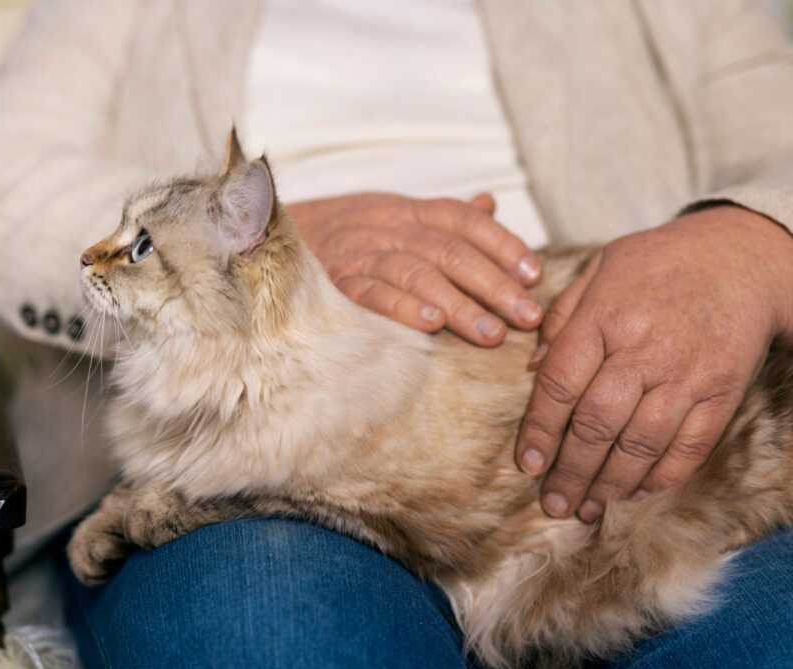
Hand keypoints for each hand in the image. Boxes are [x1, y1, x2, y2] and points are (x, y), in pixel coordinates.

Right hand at [287, 192, 543, 345]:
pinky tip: (431, 326)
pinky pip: (369, 294)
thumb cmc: (342, 234)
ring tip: (491, 334)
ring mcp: (357, 254)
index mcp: (404, 210)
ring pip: (416, 273)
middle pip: (449, 250)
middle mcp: (384, 226)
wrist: (265, 238)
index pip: (462, 219)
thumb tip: (490, 204)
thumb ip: (441, 215)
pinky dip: (401, 308)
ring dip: (458, 304)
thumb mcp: (390, 214)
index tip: (534, 274)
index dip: (502, 244)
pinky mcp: (332, 285)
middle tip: (528, 315)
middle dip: (493, 284)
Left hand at [516, 206, 792, 521]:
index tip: (527, 463)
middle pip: (597, 423)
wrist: (741, 255)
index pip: (560, 384)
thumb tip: (532, 369)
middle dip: (570, 470)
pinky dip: (661, 476)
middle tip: (553, 502)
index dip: (539, 429)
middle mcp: (645, 349)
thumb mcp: (599, 268)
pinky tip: (635, 492)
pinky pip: (690, 446)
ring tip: (587, 507)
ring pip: (641, 443)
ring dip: (610, 483)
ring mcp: (687, 374)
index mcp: (604, 317)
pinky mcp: (722, 392)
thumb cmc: (658, 263)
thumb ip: (562, 317)